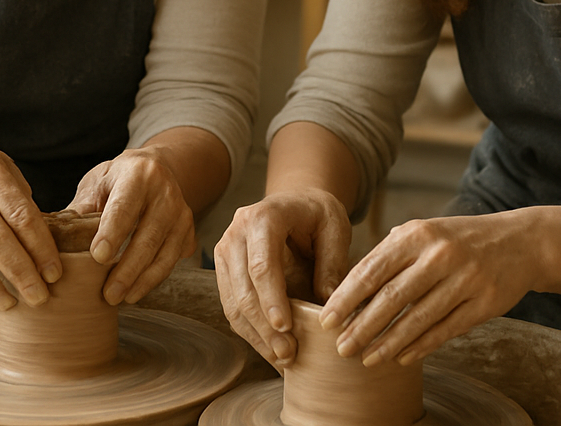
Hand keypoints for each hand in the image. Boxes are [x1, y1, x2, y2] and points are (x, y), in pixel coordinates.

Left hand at [69, 146, 196, 305]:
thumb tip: (55, 241)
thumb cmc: (118, 179)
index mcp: (138, 174)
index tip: (97, 257)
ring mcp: (181, 212)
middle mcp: (165, 192)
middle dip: (128, 269)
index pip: (125, 207)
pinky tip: (136, 290)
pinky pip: (173, 259)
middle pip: (148, 236)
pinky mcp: (188, 230)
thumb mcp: (96, 183)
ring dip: (143, 280)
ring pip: (165, 252)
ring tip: (121, 299)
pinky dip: (155, 278)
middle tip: (108, 294)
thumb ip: (81, 209)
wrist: (156, 169)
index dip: (112, 232)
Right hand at [214, 188, 350, 367]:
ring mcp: (225, 250)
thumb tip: (327, 302)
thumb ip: (332, 262)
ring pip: (233, 302)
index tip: (285, 327)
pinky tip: (270, 349)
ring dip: (256, 335)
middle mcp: (237, 231)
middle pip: (243, 287)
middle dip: (264, 326)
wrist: (296, 202)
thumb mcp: (335, 228)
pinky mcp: (225, 269)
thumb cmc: (318, 214)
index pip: (262, 264)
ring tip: (282, 358)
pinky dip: (250, 331)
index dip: (271, 298)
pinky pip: (232, 306)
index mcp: (264, 216)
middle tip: (288, 353)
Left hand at [321, 210, 536, 367]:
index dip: (346, 298)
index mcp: (417, 234)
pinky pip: (445, 330)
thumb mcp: (424, 233)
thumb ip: (390, 255)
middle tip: (340, 347)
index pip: (372, 269)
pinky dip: (421, 346)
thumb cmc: (458, 240)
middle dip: (362, 326)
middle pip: (391, 297)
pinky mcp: (484, 303)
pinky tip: (402, 357)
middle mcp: (440, 254)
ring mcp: (465, 279)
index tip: (326, 320)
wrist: (519, 242)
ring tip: (366, 358)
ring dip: (388, 343)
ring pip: (418, 319)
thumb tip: (350, 289)